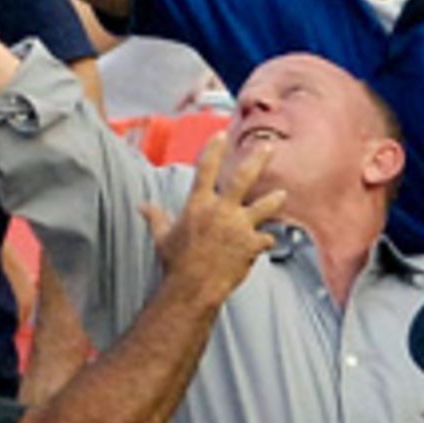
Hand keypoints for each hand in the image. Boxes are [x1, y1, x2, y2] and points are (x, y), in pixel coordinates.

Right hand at [137, 135, 287, 305]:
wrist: (193, 287)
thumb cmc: (175, 262)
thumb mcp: (162, 237)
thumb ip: (155, 217)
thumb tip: (142, 206)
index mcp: (198, 204)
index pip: (205, 168)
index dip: (213, 149)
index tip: (221, 134)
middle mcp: (221, 210)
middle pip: (243, 178)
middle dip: (257, 160)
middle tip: (268, 147)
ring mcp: (239, 226)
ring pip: (265, 206)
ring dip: (274, 200)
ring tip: (282, 194)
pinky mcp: (251, 244)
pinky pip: (265, 239)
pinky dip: (265, 241)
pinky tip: (265, 243)